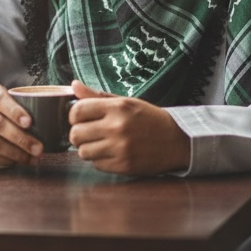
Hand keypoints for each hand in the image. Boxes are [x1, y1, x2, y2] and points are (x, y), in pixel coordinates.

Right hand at [0, 82, 43, 166]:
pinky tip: (17, 161)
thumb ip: (20, 103)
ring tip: (32, 158)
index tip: (30, 123)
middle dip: (21, 139)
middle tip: (39, 148)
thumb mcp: (1, 97)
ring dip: (16, 153)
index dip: (14, 111)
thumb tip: (54, 114)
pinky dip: (5, 160)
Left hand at [68, 80, 190, 175]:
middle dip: (79, 134)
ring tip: (101, 144)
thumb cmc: (149, 119)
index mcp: (117, 107)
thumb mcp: (126, 102)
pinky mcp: (123, 165)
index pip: (77, 111)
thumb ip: (97, 96)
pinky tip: (111, 153)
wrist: (176, 140)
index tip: (81, 118)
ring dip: (88, 148)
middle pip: (75, 134)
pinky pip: (96, 164)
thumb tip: (74, 85)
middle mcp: (117, 127)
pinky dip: (99, 160)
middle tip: (90, 133)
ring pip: (82, 152)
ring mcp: (120, 148)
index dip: (74, 115)